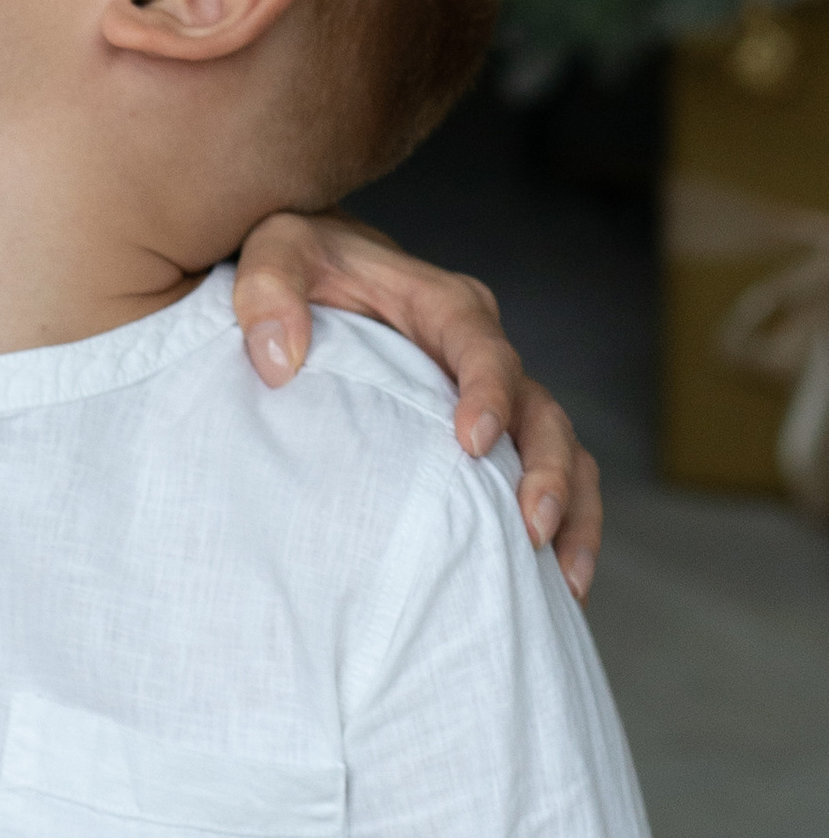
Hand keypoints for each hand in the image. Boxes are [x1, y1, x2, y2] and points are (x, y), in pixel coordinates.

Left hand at [233, 210, 600, 595]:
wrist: (315, 274)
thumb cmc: (299, 261)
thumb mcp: (274, 250)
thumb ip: (267, 289)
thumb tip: (278, 361)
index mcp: (442, 305)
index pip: (483, 348)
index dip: (489, 393)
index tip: (472, 444)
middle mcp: (481, 350)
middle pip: (542, 409)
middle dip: (548, 470)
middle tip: (531, 528)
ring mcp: (493, 395)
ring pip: (559, 449)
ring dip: (571, 510)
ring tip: (565, 579)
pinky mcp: (488, 432)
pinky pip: (542, 475)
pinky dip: (562, 526)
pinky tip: (557, 587)